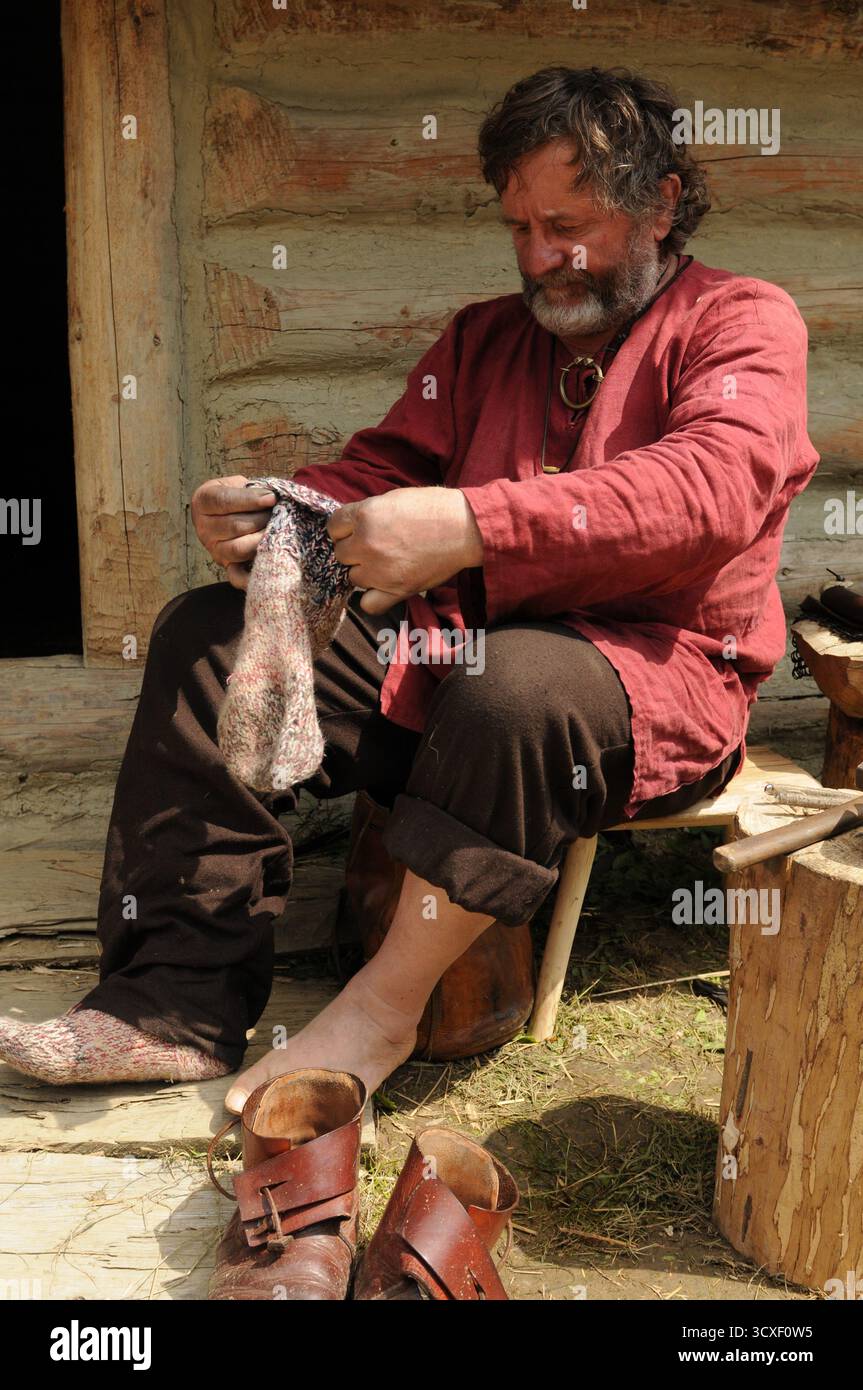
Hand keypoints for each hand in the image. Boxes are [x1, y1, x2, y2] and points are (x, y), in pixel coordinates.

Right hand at [190, 475, 276, 590]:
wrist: (234, 511)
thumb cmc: (240, 494)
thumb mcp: (240, 483)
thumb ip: (252, 489)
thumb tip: (272, 499)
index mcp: (203, 501)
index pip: (223, 501)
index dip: (250, 500)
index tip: (272, 498)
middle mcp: (203, 528)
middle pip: (234, 526)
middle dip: (261, 519)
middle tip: (277, 513)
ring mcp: (214, 550)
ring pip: (239, 548)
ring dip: (262, 539)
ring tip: (275, 529)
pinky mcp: (227, 566)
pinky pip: (236, 576)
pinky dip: (249, 576)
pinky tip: (264, 566)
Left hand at [327, 487, 482, 614]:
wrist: (464, 528)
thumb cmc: (433, 508)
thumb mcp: (393, 498)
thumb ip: (367, 513)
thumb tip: (352, 526)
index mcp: (365, 515)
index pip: (333, 526)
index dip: (345, 528)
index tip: (356, 530)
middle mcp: (366, 544)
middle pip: (341, 553)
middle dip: (355, 549)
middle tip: (377, 545)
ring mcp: (379, 570)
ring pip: (353, 577)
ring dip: (365, 572)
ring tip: (386, 563)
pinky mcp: (396, 590)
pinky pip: (368, 604)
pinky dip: (372, 597)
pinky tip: (382, 586)